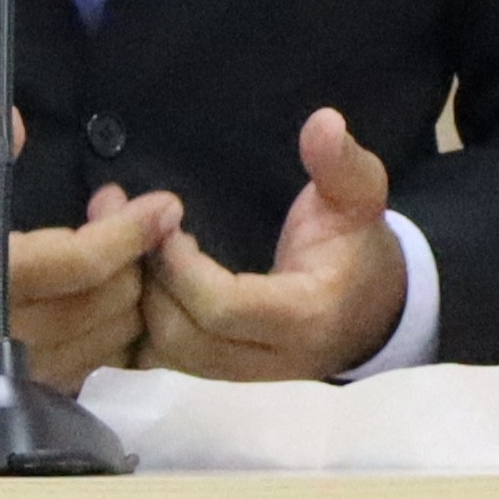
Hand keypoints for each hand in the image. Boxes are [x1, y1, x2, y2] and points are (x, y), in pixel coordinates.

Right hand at [0, 110, 184, 387]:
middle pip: (109, 302)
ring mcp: (23, 367)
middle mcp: (6, 333)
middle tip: (115, 206)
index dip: (129, 234)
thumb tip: (7, 120)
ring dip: (132, 286)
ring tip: (109, 240)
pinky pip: (103, 358)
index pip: (78, 263)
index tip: (165, 204)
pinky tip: (107, 281)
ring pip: (115, 336)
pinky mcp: (34, 383)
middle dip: (133, 251)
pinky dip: (119, 320)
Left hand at [138, 108, 412, 382]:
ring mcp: (240, 376)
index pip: (223, 308)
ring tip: (126, 243)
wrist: (372, 313)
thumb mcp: (360, 198)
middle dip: (146, 281)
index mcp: (305, 316)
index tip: (167, 220)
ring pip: (164, 356)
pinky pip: (159, 363)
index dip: (181, 267)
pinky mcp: (217, 377)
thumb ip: (341, 163)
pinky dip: (135, 323)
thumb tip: (324, 122)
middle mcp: (269, 359)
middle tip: (128, 224)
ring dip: (134, 301)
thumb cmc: (357, 248)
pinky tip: (133, 275)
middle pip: (182, 337)